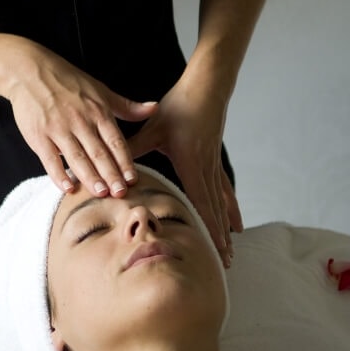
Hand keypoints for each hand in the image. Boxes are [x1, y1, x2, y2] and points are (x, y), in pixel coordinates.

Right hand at [5, 44, 157, 197]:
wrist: (29, 71)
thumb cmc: (67, 81)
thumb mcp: (100, 90)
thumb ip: (127, 106)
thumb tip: (154, 108)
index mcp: (97, 111)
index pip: (115, 141)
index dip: (125, 161)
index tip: (133, 179)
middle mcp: (80, 121)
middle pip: (99, 152)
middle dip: (111, 174)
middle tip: (120, 193)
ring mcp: (58, 128)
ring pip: (77, 157)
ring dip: (89, 177)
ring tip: (100, 193)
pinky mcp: (39, 135)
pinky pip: (50, 159)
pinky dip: (58, 174)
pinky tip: (68, 188)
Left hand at [126, 74, 242, 265]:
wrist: (207, 87)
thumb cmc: (180, 105)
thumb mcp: (153, 128)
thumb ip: (133, 147)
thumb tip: (113, 165)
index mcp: (190, 164)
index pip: (200, 202)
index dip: (207, 226)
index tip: (213, 248)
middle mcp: (206, 169)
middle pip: (214, 210)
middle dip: (219, 238)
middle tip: (226, 264)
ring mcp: (213, 166)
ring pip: (221, 204)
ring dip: (226, 229)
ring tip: (232, 252)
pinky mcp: (215, 161)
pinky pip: (224, 191)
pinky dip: (230, 209)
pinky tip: (237, 224)